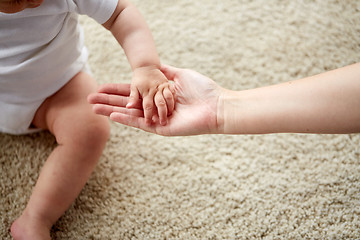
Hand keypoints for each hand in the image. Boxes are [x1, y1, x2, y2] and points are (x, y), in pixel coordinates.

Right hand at [88, 65, 223, 135]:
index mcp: (157, 95)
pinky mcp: (161, 128)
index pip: (132, 93)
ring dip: (111, 111)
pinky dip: (126, 120)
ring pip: (129, 115)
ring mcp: (157, 119)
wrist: (216, 105)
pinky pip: (141, 123)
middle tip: (89, 100)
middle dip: (108, 102)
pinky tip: (112, 115)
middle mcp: (154, 107)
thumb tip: (153, 65)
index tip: (100, 87)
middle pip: (126, 104)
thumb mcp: (179, 74)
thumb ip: (164, 72)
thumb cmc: (202, 89)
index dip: (116, 90)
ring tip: (93, 109)